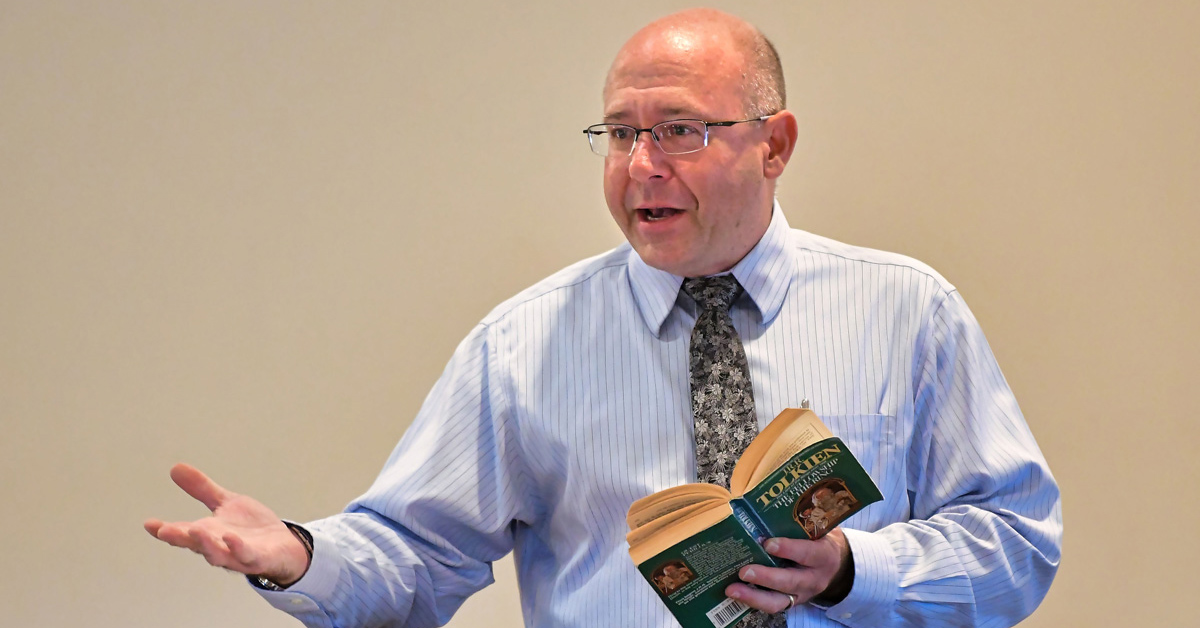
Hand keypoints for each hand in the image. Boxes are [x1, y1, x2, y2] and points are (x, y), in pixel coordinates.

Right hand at [144, 463, 310, 585]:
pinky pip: (246, 555)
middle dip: (180, 538)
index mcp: (208, 533)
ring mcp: (237, 555)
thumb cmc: (251, 529)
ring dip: (206, 544)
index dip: (165, 530)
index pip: (183, 532)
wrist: (284, 545)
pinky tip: (231, 537)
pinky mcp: (258, 558)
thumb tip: (175, 468)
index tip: (149, 524)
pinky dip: (238, 548)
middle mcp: (219, 546)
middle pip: (196, 544)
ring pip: (217, 554)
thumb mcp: (226, 503)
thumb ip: (202, 489)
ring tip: (195, 530)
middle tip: (164, 531)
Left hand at [725, 528, 851, 612]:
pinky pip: (772, 606)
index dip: (788, 549)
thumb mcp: (816, 530)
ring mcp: (802, 594)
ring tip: (732, 590)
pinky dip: (752, 601)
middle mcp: (813, 579)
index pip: (807, 553)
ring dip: (753, 597)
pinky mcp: (791, 604)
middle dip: (765, 578)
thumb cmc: (818, 541)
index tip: (768, 543)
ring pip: (778, 602)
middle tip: (744, 571)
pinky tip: (735, 594)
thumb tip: (765, 507)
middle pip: (790, 582)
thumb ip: (797, 523)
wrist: (836, 566)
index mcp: (822, 556)